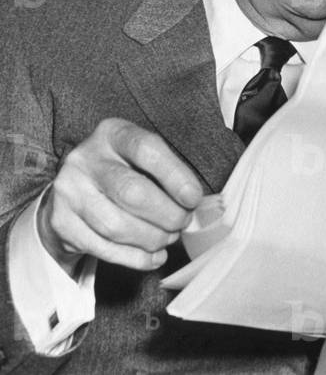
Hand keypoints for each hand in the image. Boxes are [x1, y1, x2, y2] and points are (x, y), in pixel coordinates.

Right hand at [38, 118, 202, 274]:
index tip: (194, 198)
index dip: (176, 176)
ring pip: (117, 226)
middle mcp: (85, 159)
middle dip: (167, 214)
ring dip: (152, 239)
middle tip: (183, 222)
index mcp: (112, 134)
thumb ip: (167, 172)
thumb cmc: (122, 170)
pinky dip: (136, 258)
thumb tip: (197, 204)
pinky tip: (154, 257)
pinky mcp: (61, 223)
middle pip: (132, 192)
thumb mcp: (140, 157)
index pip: (148, 149)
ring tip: (168, 238)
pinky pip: (104, 249)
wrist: (72, 191)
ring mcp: (68, 191)